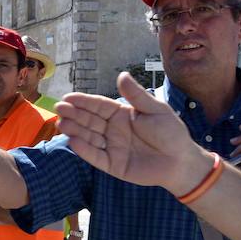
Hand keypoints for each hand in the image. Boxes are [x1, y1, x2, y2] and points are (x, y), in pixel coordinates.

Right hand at [55, 72, 205, 194]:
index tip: (68, 98)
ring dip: (74, 130)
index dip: (83, 102)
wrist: (181, 161)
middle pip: (89, 120)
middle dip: (73, 114)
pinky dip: (84, 149)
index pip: (98, 106)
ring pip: (88, 137)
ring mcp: (111, 147)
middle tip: (59, 108)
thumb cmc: (171, 133)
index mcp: (121, 115)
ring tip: (62, 124)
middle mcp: (112, 130)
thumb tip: (121, 75)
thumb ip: (136, 95)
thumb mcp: (156, 110)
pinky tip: (73, 141)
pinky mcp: (112, 164)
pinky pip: (95, 156)